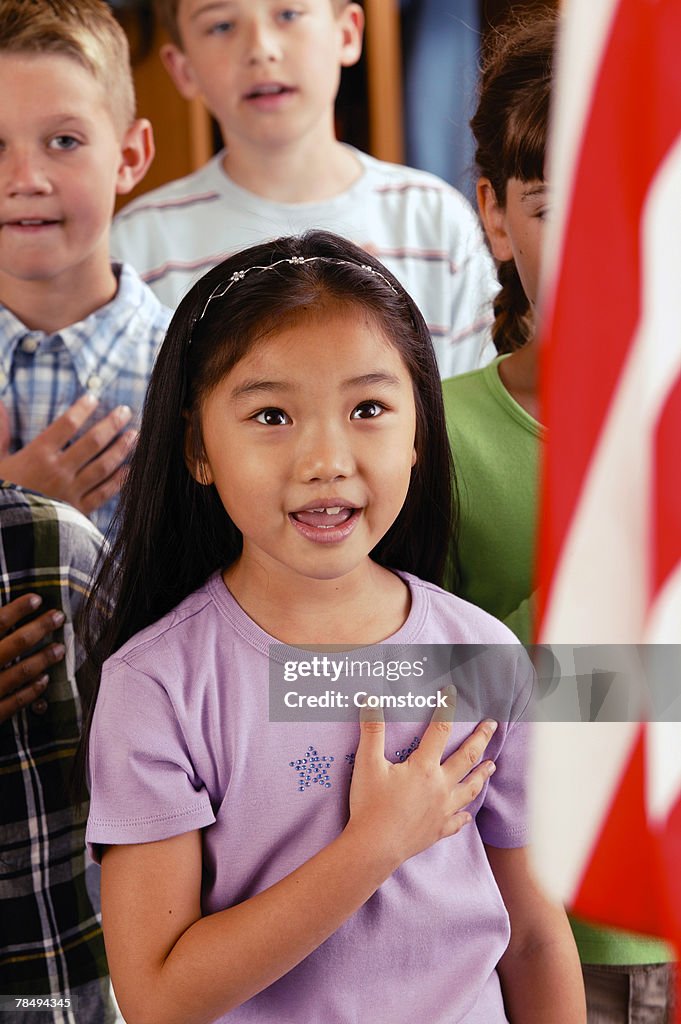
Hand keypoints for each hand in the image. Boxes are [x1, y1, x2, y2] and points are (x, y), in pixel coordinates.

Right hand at [0, 393, 136, 513]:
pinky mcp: (77, 511)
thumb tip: (0, 405)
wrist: (4, 532)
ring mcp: (70, 491)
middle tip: (125, 411)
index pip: (66, 425)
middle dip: (111, 425)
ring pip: (102, 466)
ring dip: (121, 449)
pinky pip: (103, 494)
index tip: (93, 397)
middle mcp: (58, 470)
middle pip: (92, 442)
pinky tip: (131, 470)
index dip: (82, 409)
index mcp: (37, 455)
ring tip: (135, 436)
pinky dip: (119, 481)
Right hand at [0, 594, 64, 722]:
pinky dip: (31, 691)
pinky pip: (13, 703)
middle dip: (39, 628)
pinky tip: (44, 680)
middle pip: (15, 644)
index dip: (16, 610)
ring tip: (60, 648)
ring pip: (19, 672)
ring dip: (43, 659)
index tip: (37, 598)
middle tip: (59, 616)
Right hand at [347, 686, 496, 867]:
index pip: (439, 730)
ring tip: (492, 765)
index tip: (451, 693)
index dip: (445, 709)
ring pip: (470, 788)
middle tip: (492, 725)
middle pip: (466, 757)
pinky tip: (467, 814)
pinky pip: (457, 821)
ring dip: (482, 774)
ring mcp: (442, 810)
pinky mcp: (438, 830)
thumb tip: (371, 702)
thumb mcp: (367, 764)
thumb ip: (372, 732)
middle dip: (481, 738)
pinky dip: (464, 815)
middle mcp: (440, 786)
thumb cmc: (370, 805)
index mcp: (424, 767)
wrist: (375, 848)